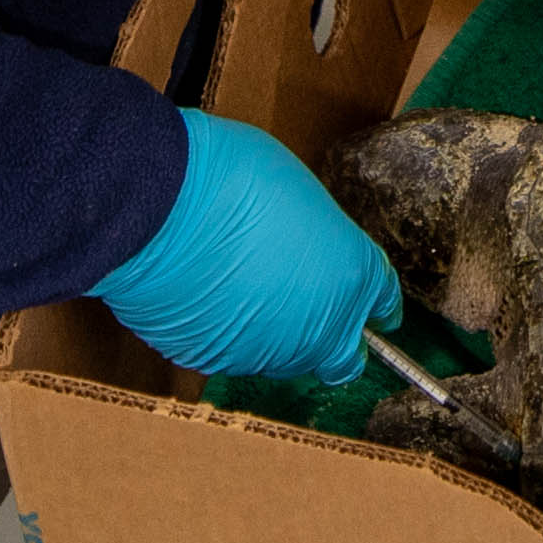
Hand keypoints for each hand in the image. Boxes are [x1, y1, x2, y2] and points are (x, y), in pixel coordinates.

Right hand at [93, 111, 396, 386]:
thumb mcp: (301, 195)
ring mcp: (268, 353)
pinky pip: (233, 353)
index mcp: (352, 276)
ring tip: (243, 288)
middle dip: (333, 339)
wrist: (160, 207)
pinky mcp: (217, 364)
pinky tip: (208, 296)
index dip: (376, 304)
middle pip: (341, 355)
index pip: (382, 304)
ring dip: (276, 333)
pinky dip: (227, 333)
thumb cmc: (231, 178)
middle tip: (307, 308)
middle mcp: (320, 328)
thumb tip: (308, 254)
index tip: (374, 309)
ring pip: (284, 358)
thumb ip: (319, 241)